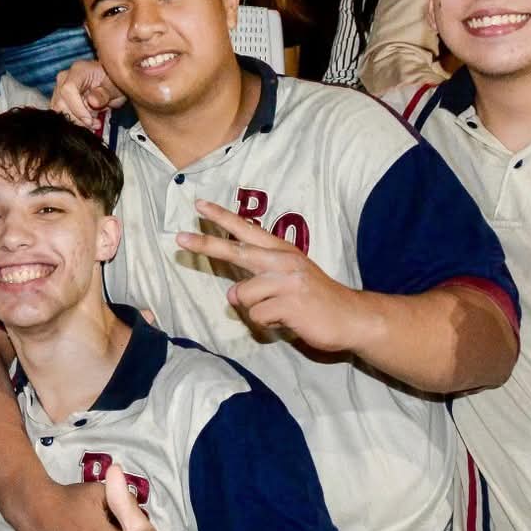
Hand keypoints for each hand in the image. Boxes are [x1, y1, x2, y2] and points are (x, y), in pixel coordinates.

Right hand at [51, 60, 122, 131]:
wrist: (111, 84)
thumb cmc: (113, 82)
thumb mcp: (115, 88)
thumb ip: (103, 95)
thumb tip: (92, 101)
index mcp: (79, 70)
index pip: (68, 89)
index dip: (77, 108)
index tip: (89, 120)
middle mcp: (65, 78)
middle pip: (60, 102)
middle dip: (77, 118)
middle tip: (93, 124)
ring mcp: (60, 88)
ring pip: (59, 111)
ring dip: (75, 121)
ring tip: (93, 123)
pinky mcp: (60, 99)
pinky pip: (61, 114)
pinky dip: (74, 121)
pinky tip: (87, 122)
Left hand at [176, 200, 355, 349]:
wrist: (351, 317)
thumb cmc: (316, 300)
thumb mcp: (289, 281)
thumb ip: (258, 282)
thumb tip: (230, 294)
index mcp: (282, 252)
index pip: (247, 231)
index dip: (222, 218)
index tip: (199, 205)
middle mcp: (283, 261)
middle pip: (236, 252)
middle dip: (206, 245)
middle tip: (179, 239)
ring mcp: (287, 281)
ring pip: (243, 296)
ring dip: (256, 310)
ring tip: (280, 311)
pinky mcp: (289, 303)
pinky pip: (257, 317)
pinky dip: (268, 324)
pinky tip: (287, 320)